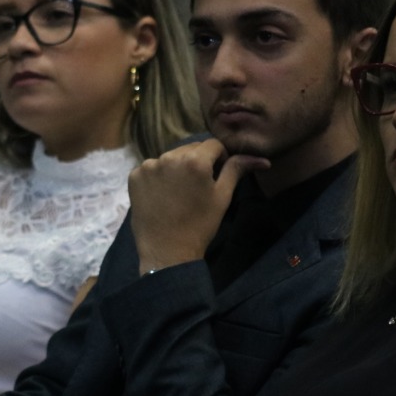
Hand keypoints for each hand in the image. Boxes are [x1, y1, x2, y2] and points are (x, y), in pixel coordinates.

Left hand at [128, 138, 265, 273]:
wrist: (167, 251)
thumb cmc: (200, 225)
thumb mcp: (222, 197)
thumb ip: (236, 170)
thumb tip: (260, 158)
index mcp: (195, 160)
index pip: (213, 144)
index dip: (220, 157)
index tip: (217, 175)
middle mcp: (170, 156)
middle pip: (191, 148)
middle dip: (198, 161)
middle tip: (199, 185)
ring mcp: (149, 166)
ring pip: (171, 157)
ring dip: (178, 167)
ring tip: (180, 191)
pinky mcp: (135, 176)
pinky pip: (152, 168)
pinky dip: (159, 176)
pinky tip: (163, 194)